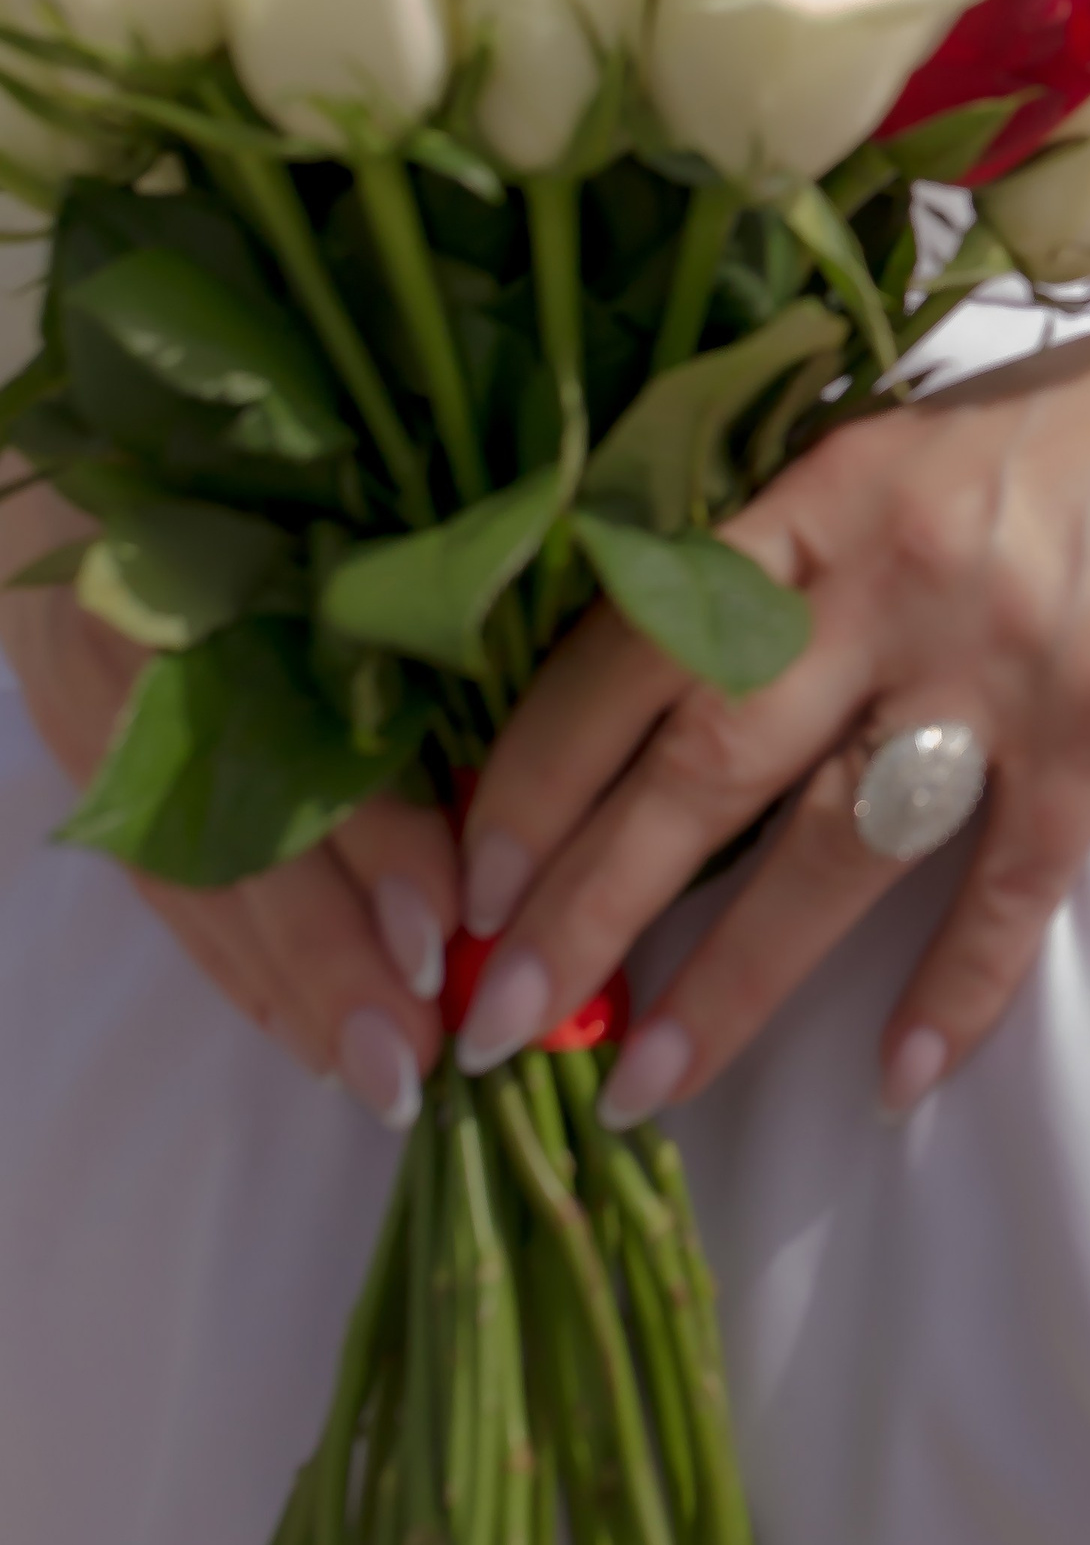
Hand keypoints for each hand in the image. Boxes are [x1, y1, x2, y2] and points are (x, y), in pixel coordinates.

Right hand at [0, 473, 459, 1121]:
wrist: (101, 467)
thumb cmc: (282, 474)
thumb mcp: (357, 513)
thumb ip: (433, 611)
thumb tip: (538, 756)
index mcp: (237, 590)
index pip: (312, 741)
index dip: (378, 842)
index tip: (448, 925)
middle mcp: (162, 670)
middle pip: (250, 843)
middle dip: (336, 959)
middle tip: (421, 1055)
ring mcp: (112, 730)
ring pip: (208, 888)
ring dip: (294, 991)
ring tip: (379, 1077)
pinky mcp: (96, 776)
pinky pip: (175, 898)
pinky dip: (245, 977)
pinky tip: (308, 1041)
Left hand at [456, 284, 1089, 1122]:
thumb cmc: (1079, 430)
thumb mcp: (905, 451)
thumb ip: (793, 554)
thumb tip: (654, 691)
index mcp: (822, 496)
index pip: (640, 643)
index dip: (540, 768)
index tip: (467, 874)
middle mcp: (893, 582)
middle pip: (706, 765)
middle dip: (588, 906)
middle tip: (497, 1020)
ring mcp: (1001, 665)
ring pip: (835, 850)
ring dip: (732, 982)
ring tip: (643, 1087)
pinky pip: (1009, 888)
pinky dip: (958, 988)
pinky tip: (901, 1076)